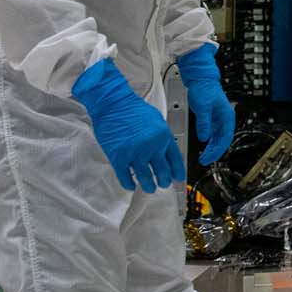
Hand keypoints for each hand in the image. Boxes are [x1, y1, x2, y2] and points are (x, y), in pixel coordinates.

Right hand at [73, 59, 187, 192]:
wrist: (113, 103)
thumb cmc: (132, 109)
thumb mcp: (157, 120)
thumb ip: (162, 137)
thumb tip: (165, 151)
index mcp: (164, 136)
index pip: (176, 160)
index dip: (178, 172)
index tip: (178, 178)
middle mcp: (152, 147)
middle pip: (163, 172)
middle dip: (164, 181)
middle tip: (163, 184)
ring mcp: (135, 153)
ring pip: (146, 178)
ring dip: (149, 185)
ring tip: (150, 188)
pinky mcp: (119, 157)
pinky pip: (125, 177)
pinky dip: (129, 183)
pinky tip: (131, 185)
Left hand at [176, 43, 235, 164]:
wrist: (200, 78)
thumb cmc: (204, 89)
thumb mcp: (203, 107)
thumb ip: (204, 123)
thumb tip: (204, 138)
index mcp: (227, 117)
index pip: (225, 139)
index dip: (217, 151)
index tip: (209, 159)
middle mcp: (225, 119)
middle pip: (223, 140)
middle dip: (214, 152)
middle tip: (204, 161)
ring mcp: (219, 119)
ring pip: (218, 138)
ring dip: (212, 147)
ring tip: (203, 156)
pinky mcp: (213, 118)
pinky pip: (213, 133)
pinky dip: (209, 141)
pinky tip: (204, 145)